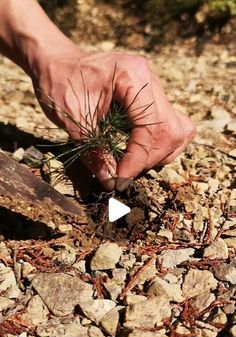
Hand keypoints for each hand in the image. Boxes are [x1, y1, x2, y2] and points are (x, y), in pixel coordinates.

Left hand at [32, 47, 195, 190]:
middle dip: (148, 160)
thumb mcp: (72, 120)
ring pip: (178, 131)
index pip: (151, 127)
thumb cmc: (59, 83)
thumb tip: (111, 183)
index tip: (119, 180)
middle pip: (171, 132)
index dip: (137, 160)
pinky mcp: (153, 99)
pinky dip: (160, 146)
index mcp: (132, 76)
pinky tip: (138, 152)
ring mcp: (154, 89)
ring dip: (158, 155)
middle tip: (122, 174)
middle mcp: (150, 80)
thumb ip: (95, 152)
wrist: (56, 62)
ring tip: (130, 163)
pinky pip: (172, 127)